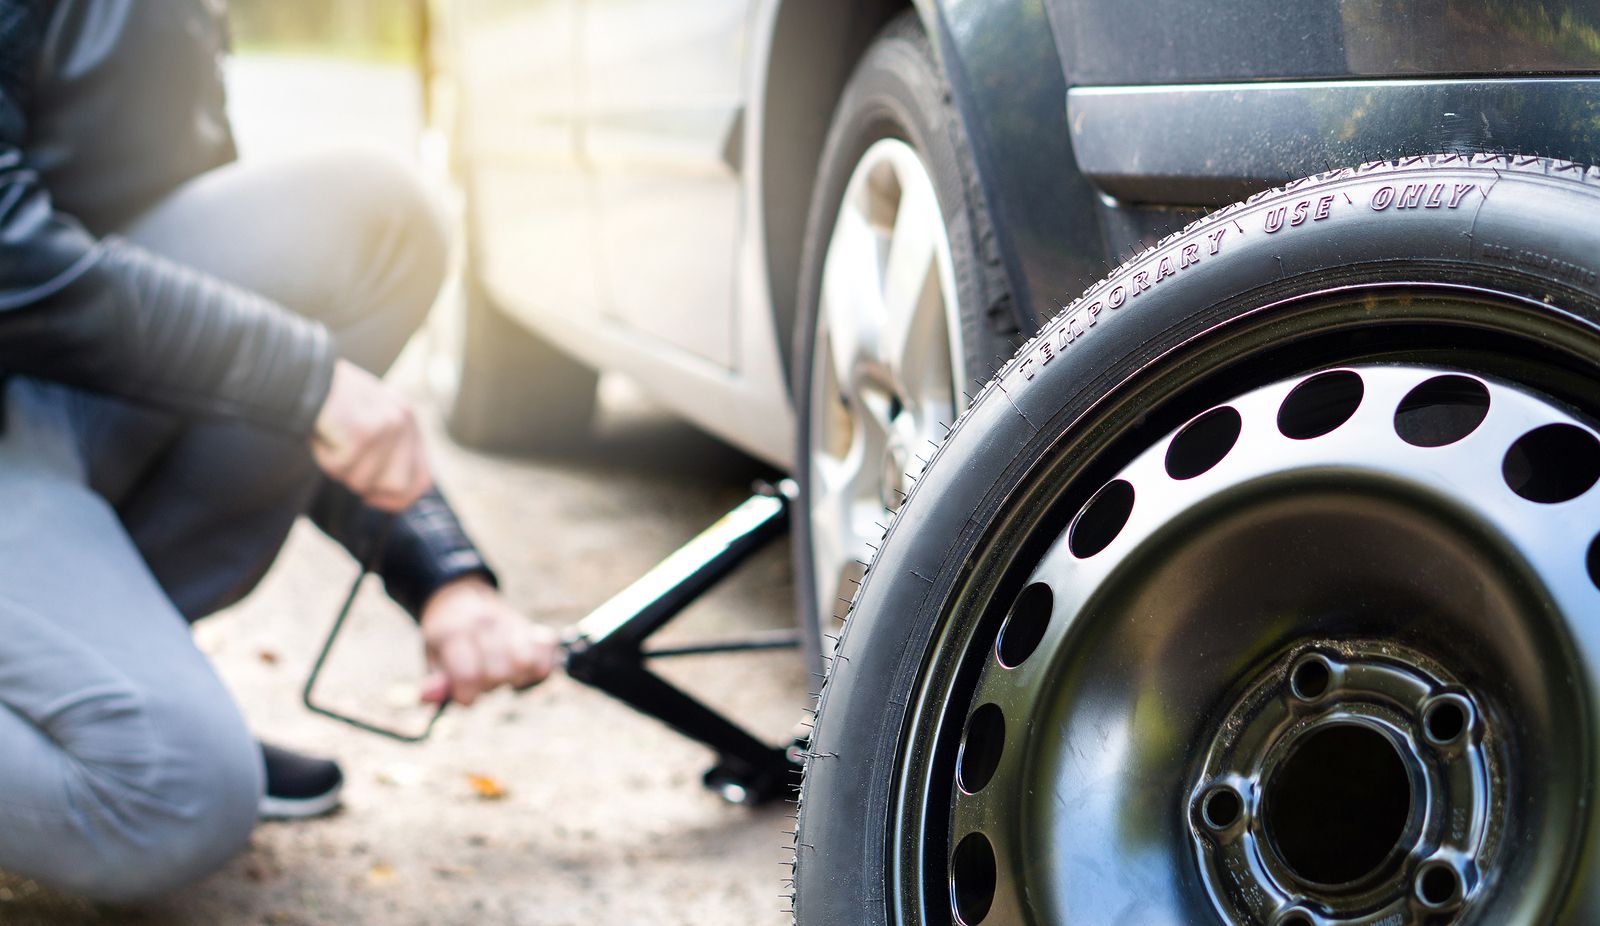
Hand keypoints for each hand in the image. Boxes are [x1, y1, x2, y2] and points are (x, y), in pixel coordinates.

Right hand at [311, 359, 431, 511]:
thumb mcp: (367, 420)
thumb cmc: (329, 402)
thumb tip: (385, 495)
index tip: (373, 498)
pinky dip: (323, 457)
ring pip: (364, 482)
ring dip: (340, 470)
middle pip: (397, 486)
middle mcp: (403, 422)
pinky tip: (321, 433)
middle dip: (367, 487)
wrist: (302, 372)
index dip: (399, 498)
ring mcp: (387, 427)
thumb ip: (385, 450)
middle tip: (343, 463)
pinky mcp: (364, 433)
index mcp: (407, 420)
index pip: (421, 479)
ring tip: (330, 440)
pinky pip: (340, 468)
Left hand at [418, 575, 561, 705]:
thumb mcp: (433, 657)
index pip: (469, 675)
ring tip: (502, 672)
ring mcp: (511, 622)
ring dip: (514, 677)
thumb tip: (429, 697)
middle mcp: (484, 622)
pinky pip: (546, 655)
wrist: (460, 598)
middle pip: (497, 674)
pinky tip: (524, 667)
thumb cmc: (447, 639)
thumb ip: (436, 681)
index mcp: (453, 632)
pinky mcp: (533, 627)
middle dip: (489, 685)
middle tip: (482, 677)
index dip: (467, 694)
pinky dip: (539, 666)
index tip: (465, 694)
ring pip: (524, 664)